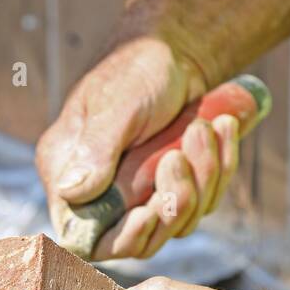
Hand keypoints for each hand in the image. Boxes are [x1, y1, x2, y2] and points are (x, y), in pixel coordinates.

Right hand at [35, 37, 241, 260]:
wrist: (177, 49)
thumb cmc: (137, 67)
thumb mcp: (117, 104)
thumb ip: (95, 149)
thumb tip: (71, 193)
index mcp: (68, 174)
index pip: (84, 235)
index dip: (120, 237)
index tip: (150, 213)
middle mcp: (100, 193)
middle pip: (138, 240)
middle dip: (171, 203)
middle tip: (180, 156)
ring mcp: (140, 195)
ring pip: (177, 223)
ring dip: (201, 179)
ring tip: (202, 127)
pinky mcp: (174, 190)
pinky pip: (203, 202)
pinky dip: (218, 168)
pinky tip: (221, 129)